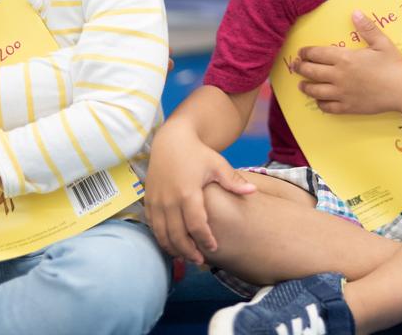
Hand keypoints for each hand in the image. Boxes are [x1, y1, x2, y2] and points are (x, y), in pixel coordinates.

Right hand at [144, 123, 254, 264]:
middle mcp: (169, 200)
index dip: (205, 240)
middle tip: (200, 260)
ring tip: (186, 257)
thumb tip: (253, 191)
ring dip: (174, 249)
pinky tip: (172, 244)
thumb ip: (233, 181)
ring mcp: (156, 201)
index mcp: (188, 192)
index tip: (214, 248)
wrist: (171, 141)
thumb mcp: (217, 164)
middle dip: (188, 252)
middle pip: (177, 236)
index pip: (196, 225)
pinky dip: (161, 239)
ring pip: (162, 235)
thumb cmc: (197, 153)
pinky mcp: (148, 201)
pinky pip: (153, 227)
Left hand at [294, 10, 401, 114]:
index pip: (317, 54)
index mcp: (345, 58)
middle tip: (295, 66)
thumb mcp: (381, 43)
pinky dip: (320, 104)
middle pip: (311, 72)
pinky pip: (327, 107)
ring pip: (315, 91)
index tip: (301, 52)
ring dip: (305, 87)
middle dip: (300, 68)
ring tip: (301, 85)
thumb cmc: (393, 65)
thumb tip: (355, 12)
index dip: (306, 53)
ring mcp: (342, 93)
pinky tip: (319, 101)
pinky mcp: (347, 107)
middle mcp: (339, 76)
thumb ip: (367, 28)